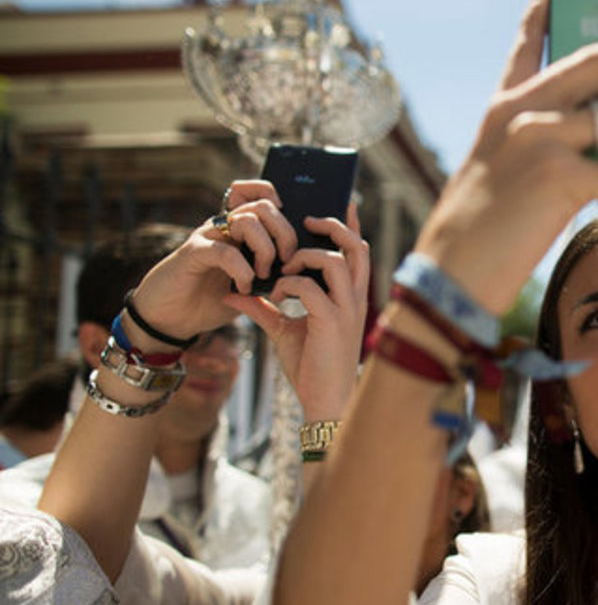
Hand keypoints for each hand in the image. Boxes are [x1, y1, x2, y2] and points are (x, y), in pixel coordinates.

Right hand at [129, 180, 293, 345]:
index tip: (291, 225)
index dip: (277, 198)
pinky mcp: (193, 253)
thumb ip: (267, 273)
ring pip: (247, 221)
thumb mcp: (247, 285)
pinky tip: (244, 287)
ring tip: (263, 274)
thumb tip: (298, 270)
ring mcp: (207, 236)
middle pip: (263, 207)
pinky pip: (225, 250)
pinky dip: (242, 270)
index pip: (258, 193)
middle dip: (284, 233)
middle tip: (287, 262)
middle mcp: (223, 226)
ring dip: (265, 250)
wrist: (170, 318)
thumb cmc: (210, 300)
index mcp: (237, 229)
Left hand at [226, 204, 368, 420]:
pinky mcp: (333, 322)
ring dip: (305, 255)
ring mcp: (347, 310)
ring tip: (283, 266)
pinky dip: (289, 284)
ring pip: (335, 260)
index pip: (357, 250)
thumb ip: (263, 309)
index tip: (334, 202)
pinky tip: (275, 295)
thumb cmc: (311, 368)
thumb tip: (232, 296)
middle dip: (332, 225)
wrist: (324, 401)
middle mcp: (355, 299)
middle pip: (355, 245)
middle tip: (306, 219)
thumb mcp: (283, 331)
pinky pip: (311, 287)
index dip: (348, 223)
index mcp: (350, 297)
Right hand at [413, 0, 597, 315]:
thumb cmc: (475, 240)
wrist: (449, 275)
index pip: (524, 54)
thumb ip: (531, 152)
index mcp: (504, 111)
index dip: (538, 22)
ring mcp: (539, 139)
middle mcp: (521, 113)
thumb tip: (577, 152)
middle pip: (597, 65)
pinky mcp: (556, 176)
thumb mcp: (498, 176)